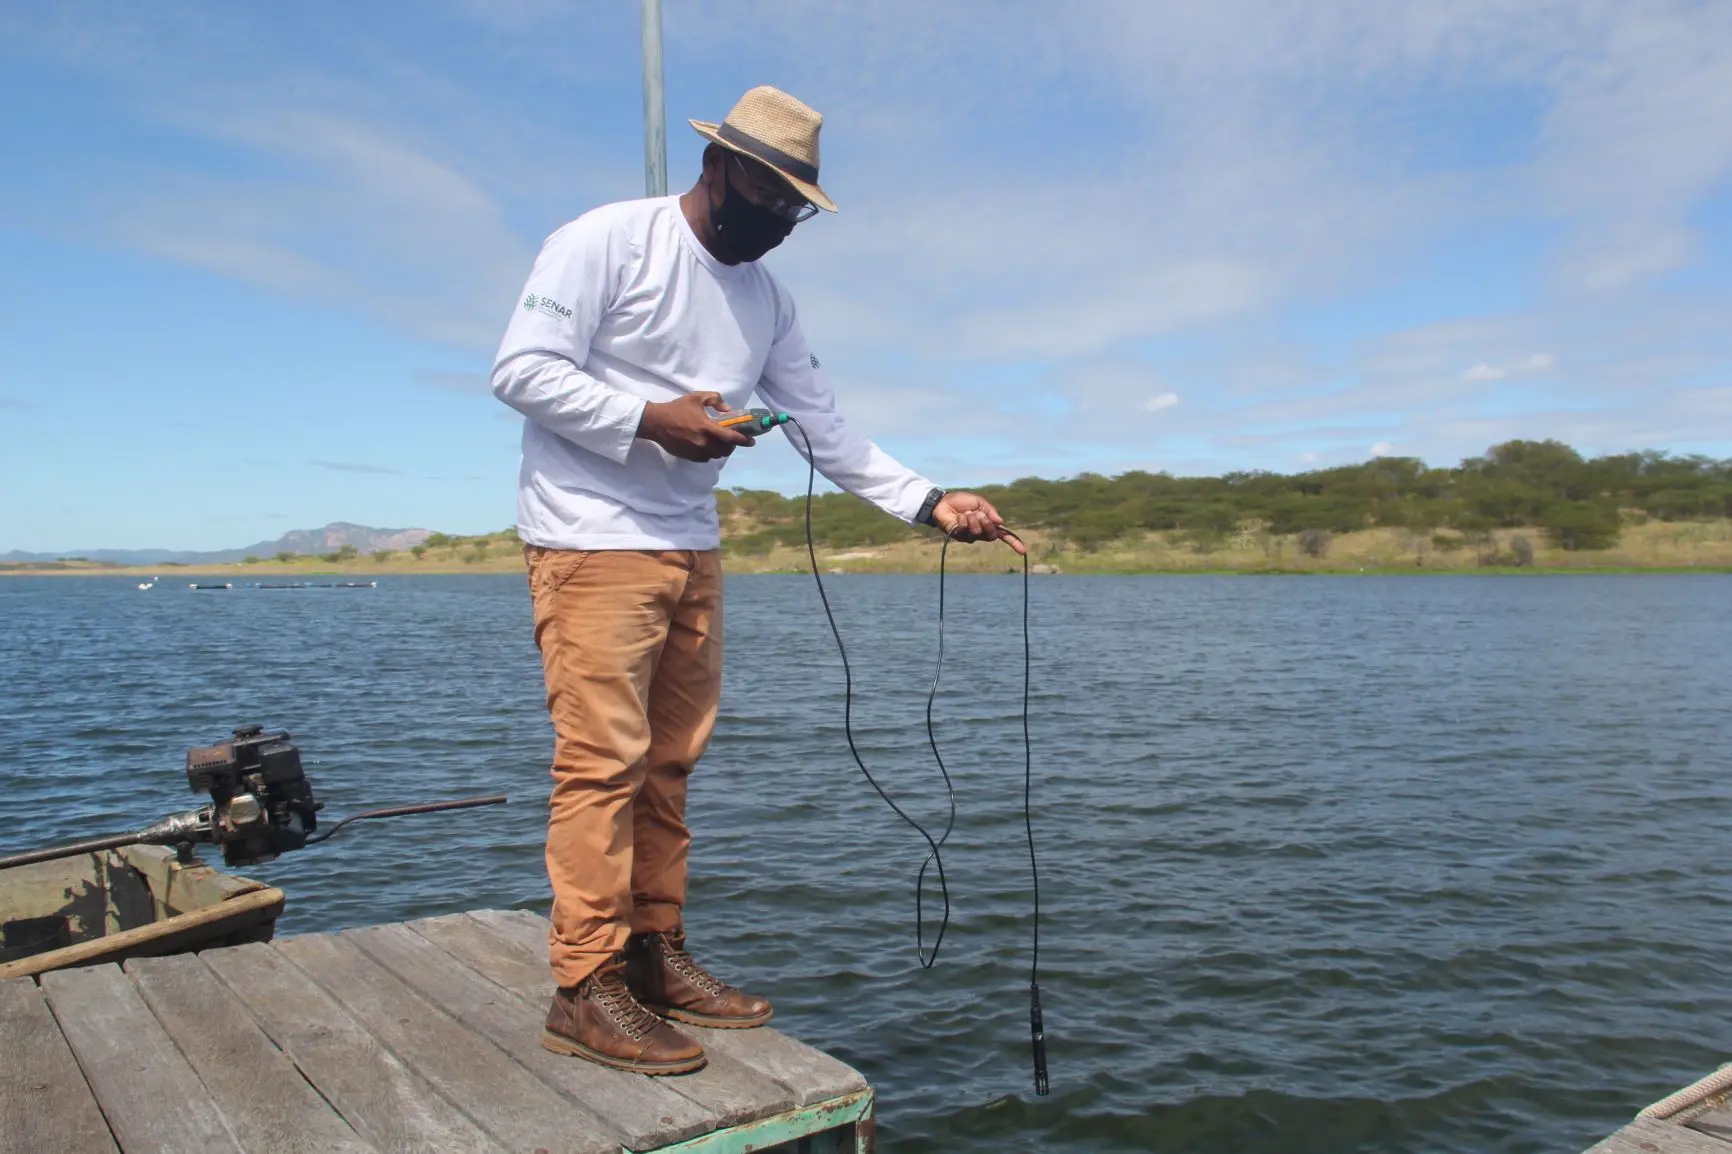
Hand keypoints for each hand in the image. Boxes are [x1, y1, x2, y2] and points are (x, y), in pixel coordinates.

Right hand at [636, 392, 752, 461]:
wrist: (656, 422)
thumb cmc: (677, 408)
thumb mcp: (697, 397)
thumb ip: (715, 399)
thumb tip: (727, 410)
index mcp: (707, 427)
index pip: (731, 437)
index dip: (744, 440)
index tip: (752, 441)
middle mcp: (703, 442)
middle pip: (725, 450)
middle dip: (732, 446)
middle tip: (733, 439)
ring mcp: (696, 451)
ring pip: (716, 455)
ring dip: (721, 450)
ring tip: (721, 443)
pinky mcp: (689, 457)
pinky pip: (705, 459)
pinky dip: (710, 454)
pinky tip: (708, 446)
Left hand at [931, 492, 1026, 554]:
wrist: (944, 502)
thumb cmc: (962, 501)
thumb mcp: (979, 502)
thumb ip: (990, 511)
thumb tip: (1001, 522)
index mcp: (988, 524)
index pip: (1003, 536)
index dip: (1013, 543)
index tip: (1023, 551)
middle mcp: (980, 533)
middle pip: (991, 536)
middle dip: (986, 524)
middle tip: (978, 514)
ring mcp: (969, 536)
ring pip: (977, 533)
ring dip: (973, 520)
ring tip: (966, 513)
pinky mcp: (958, 536)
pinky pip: (965, 531)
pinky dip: (963, 521)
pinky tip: (958, 516)